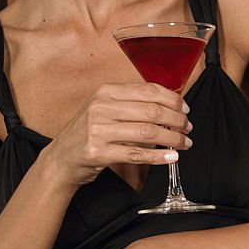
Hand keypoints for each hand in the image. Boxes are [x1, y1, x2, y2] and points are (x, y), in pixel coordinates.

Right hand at [44, 82, 191, 189]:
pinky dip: (159, 156)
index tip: (185, 109)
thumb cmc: (88, 132)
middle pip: (152, 111)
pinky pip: (136, 154)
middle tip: (187, 128)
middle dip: (177, 120)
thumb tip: (170, 105)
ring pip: (148, 132)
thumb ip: (132, 103)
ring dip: (173, 139)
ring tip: (184, 143)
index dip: (172, 100)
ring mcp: (98, 130)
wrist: (61, 158)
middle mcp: (101, 107)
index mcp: (106, 92)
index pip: (148, 90)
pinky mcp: (98, 152)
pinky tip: (172, 157)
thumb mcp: (105, 109)